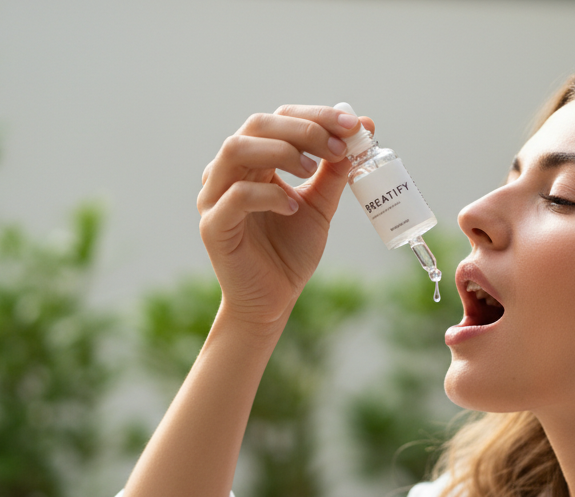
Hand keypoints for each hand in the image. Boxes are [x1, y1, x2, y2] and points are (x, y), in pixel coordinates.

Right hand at [196, 105, 373, 329]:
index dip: (316, 116)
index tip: (354, 125)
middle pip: (258, 125)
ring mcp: (215, 196)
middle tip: (339, 145)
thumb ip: (334, 172)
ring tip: (312, 169)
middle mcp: (229, 171)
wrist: (272, 302)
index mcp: (254, 161)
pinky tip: (292, 208)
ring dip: (281, 151)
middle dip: (303, 129)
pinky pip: (236, 196)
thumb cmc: (289, 253)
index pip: (279, 120)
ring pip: (237, 149)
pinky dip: (268, 195)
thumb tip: (361, 130)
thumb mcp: (319, 206)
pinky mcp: (213, 226)